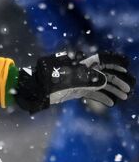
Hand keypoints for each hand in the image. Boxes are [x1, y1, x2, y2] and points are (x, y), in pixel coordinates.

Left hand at [12, 51, 133, 113]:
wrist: (32, 89)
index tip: (127, 66)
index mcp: (81, 62)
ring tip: (125, 96)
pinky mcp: (75, 90)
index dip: (116, 62)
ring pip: (101, 83)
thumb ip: (87, 79)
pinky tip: (112, 102)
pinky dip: (102, 97)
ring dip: (114, 89)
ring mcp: (79, 80)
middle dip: (119, 79)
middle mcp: (83, 70)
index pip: (103, 59)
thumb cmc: (48, 80)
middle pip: (106, 72)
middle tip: (130, 88)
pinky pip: (92, 93)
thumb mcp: (68, 79)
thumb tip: (105, 80)